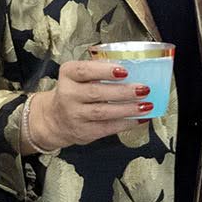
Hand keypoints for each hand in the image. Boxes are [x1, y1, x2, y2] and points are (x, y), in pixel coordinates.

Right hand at [26, 60, 147, 152]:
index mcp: (68, 74)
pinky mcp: (83, 132)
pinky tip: (139, 118)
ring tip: (146, 105)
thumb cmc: (75, 92)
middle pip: (96, 92)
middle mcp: (68, 94)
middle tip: (143, 89)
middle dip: (123, 91)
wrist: (56, 119)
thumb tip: (134, 69)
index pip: (84, 70)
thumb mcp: (79, 76)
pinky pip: (107, 128)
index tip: (124, 71)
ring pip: (103, 112)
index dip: (104, 70)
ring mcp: (74, 115)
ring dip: (127, 108)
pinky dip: (126, 123)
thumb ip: (99, 71)